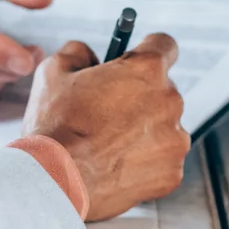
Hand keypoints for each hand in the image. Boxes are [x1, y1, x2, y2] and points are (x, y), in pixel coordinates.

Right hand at [23, 35, 190, 220]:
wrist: (55, 182)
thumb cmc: (55, 128)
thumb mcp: (54, 71)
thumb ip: (78, 53)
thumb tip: (87, 56)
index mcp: (147, 70)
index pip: (165, 45)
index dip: (147, 52)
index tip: (136, 61)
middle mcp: (169, 102)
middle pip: (163, 90)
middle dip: (139, 98)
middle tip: (107, 113)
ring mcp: (174, 141)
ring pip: (164, 128)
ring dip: (144, 132)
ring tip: (108, 145)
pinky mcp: (172, 174)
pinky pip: (163, 162)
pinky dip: (145, 164)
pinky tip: (115, 166)